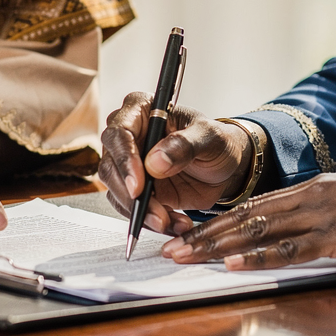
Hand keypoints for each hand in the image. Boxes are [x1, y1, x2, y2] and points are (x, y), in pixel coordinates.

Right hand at [98, 92, 253, 235]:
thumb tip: (154, 162)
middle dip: (131, 196)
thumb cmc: (216, 142)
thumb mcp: (209, 138)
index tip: (138, 186)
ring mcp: (129, 164)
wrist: (224, 167)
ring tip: (169, 223)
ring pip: (118, 192)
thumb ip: (184, 145)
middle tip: (156, 214)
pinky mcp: (136, 189)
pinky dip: (149, 221)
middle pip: (111, 166)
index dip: (125, 160)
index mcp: (141, 110)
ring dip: (141, 213)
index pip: (119, 133)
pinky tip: (174, 224)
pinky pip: (132, 208)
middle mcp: (129, 136)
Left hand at [162, 156, 335, 269]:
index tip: (189, 234)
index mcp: (309, 190)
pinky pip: (291, 249)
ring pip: (257, 231)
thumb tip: (300, 236)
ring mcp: (319, 217)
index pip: (252, 206)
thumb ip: (323, 215)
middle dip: (204, 236)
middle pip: (244, 218)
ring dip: (218, 246)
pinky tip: (236, 263)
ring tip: (186, 256)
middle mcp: (306, 199)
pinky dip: (260, 257)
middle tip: (170, 249)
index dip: (217, 222)